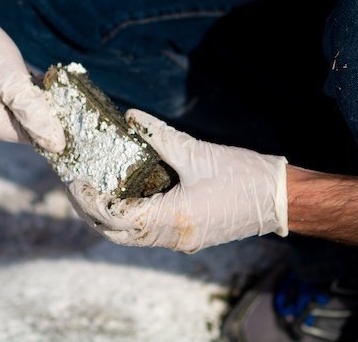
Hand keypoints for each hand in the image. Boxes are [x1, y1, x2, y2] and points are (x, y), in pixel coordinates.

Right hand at [0, 0, 64, 151]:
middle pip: (5, 125)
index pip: (23, 133)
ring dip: (0, 100)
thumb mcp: (16, 79)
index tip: (43, 91)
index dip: (38, 113)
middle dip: (19, 105)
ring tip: (1, 73)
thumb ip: (36, 113)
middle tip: (26, 78)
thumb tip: (56, 143)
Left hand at [67, 109, 287, 252]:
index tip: (78, 182)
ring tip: (93, 192)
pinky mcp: (189, 234)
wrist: (280, 199)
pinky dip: (130, 218)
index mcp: (173, 219)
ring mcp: (182, 239)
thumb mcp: (198, 153)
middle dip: (93, 213)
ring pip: (133, 237)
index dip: (93, 202)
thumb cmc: (243, 176)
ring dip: (110, 218)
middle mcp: (174, 236)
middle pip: (119, 234)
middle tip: (77, 188)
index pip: (118, 218)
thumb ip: (161, 136)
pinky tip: (124, 197)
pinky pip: (149, 232)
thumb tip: (131, 117)